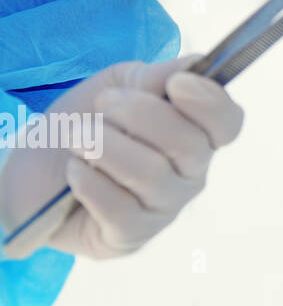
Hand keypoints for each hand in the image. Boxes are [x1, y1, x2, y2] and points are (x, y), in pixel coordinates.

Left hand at [0, 57, 243, 258]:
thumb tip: (194, 69)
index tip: (175, 84)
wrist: (32, 168)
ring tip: (77, 136)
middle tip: (104, 103)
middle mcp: (190, 173)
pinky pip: (120, 208)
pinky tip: (73, 171)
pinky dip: (90, 182)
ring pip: (152, 174)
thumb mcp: (121, 84)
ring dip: (106, 146)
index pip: (228, 122)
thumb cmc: (86, 122)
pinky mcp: (130, 236)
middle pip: (190, 144)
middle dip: (140, 114)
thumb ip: (159, 77)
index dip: (211, 103)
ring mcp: (163, 208)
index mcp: (197, 133)